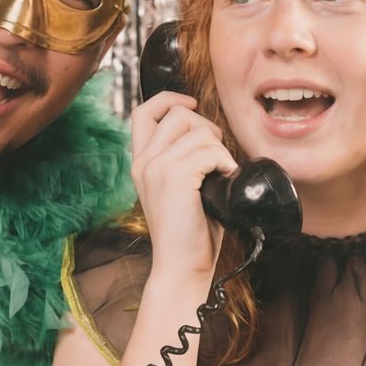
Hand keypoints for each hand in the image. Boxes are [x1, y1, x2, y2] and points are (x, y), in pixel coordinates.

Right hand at [129, 91, 234, 281]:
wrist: (181, 266)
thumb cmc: (190, 232)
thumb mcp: (180, 189)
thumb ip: (183, 160)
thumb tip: (209, 135)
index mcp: (141, 163)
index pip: (144, 111)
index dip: (169, 99)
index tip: (191, 105)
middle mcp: (143, 162)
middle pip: (179, 114)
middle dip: (206, 128)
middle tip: (217, 159)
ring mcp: (156, 168)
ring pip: (198, 130)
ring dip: (219, 149)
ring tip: (221, 174)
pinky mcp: (173, 177)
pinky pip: (208, 150)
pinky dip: (224, 161)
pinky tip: (224, 180)